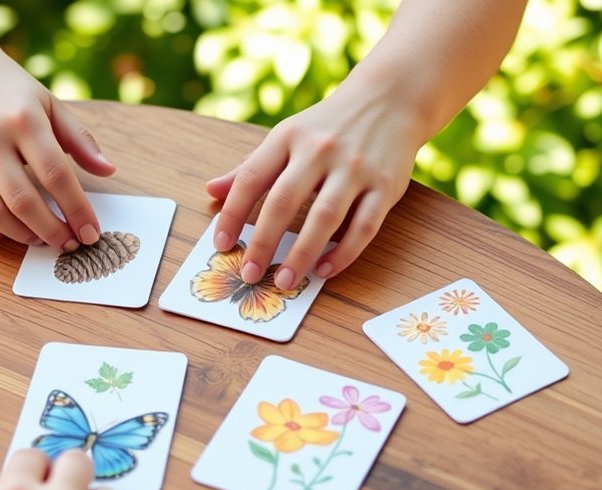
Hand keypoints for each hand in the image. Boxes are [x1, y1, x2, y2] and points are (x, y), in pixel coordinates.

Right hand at [0, 44, 114, 248]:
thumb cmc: (8, 89)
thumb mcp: (49, 103)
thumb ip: (80, 139)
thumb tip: (108, 171)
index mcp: (24, 121)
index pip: (56, 175)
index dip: (77, 209)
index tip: (91, 232)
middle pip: (24, 201)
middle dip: (52, 230)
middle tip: (70, 242)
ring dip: (22, 236)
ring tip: (43, 239)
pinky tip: (7, 233)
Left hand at [207, 75, 423, 287]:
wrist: (390, 97)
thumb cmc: (329, 125)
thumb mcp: (287, 135)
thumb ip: (250, 166)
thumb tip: (211, 191)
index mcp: (288, 137)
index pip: (251, 178)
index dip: (232, 214)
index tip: (221, 245)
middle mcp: (320, 150)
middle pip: (284, 201)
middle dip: (263, 242)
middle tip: (249, 274)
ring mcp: (355, 168)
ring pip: (324, 217)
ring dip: (302, 254)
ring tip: (285, 281)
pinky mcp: (386, 185)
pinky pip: (364, 226)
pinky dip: (344, 252)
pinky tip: (324, 270)